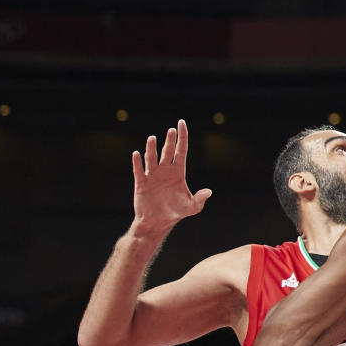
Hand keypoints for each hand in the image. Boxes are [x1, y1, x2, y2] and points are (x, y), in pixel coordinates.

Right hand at [130, 120, 211, 236]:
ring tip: (152, 138)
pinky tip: (136, 154)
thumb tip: (209, 192)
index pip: (181, 150)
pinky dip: (137, 162)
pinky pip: (139, 171)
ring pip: (152, 158)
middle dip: (170, 140)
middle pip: (168, 151)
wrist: (157, 223)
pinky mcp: (141, 183)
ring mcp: (153, 176)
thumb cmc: (175, 213)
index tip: (181, 123)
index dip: (182, 137)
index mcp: (178, 172)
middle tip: (171, 130)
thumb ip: (199, 199)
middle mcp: (165, 171)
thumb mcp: (191, 207)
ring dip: (151, 149)